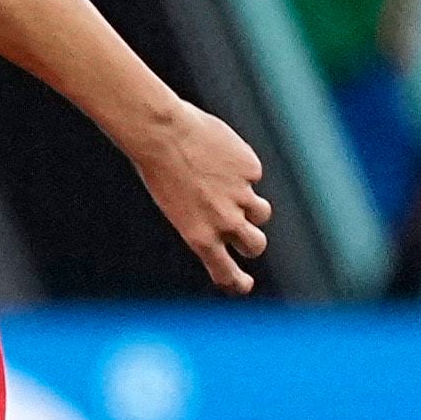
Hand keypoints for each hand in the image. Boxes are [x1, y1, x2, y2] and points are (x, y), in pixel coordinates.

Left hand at [131, 99, 271, 294]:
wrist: (161, 135)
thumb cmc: (159, 169)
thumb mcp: (177, 206)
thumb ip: (205, 220)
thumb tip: (230, 223)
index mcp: (200, 237)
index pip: (226, 272)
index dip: (238, 282)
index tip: (244, 285)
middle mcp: (225, 222)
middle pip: (255, 246)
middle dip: (251, 242)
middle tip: (243, 232)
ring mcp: (242, 196)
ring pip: (261, 213)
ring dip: (250, 207)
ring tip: (225, 187)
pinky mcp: (250, 170)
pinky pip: (251, 176)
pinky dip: (238, 169)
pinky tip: (215, 154)